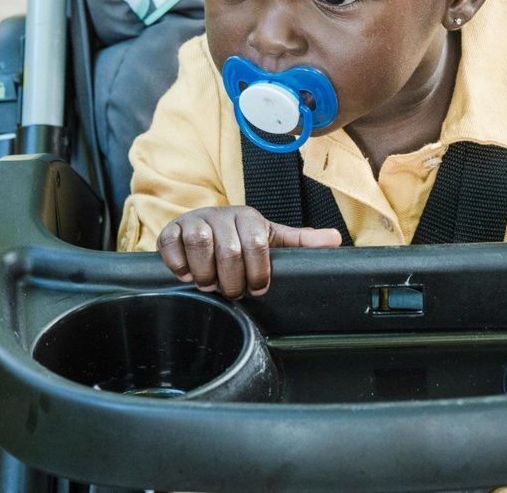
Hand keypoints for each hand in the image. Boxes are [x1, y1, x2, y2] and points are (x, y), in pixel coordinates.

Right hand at [157, 205, 341, 298]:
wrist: (204, 225)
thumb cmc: (241, 236)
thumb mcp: (272, 238)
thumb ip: (301, 242)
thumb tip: (336, 240)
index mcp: (248, 217)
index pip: (256, 244)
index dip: (258, 272)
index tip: (258, 288)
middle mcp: (221, 215)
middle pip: (228, 250)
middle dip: (231, 280)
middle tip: (232, 291)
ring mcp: (194, 221)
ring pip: (200, 244)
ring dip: (206, 273)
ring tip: (210, 284)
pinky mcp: (170, 230)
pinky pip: (170, 246)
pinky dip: (178, 264)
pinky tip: (187, 272)